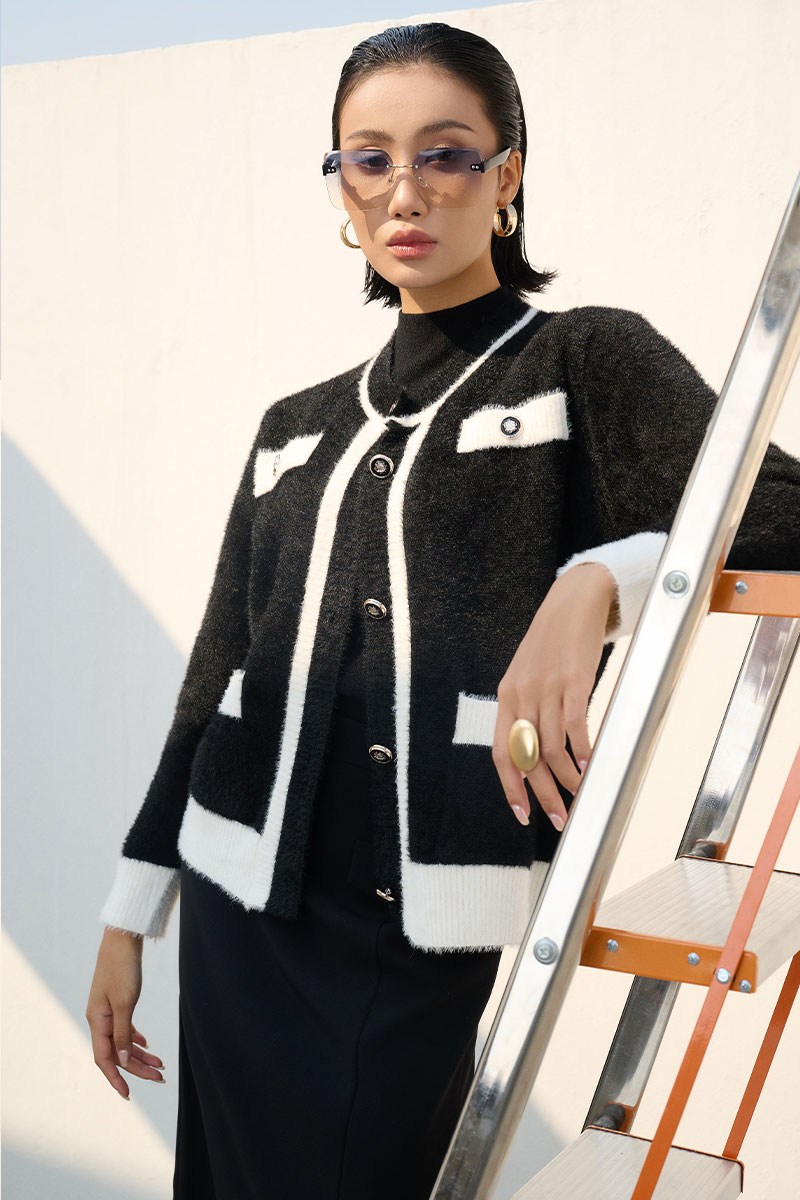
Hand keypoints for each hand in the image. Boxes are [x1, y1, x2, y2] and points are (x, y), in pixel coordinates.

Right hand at [86, 926, 164, 1099]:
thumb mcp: (125, 1002)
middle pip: (116, 1053)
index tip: (128, 1095)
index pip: (104, 1059)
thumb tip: (121, 1060)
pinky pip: (124, 1028)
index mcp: (97, 1021)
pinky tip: (146, 1043)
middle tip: (160, 1078)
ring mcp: (106, 1011)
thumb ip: (122, 1033)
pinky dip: (135, 1038)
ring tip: (160, 1064)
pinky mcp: (115, 1002)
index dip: (115, 1079)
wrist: (122, 940)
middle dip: (137, 1067)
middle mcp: (99, 1019)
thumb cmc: (122, 968)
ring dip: (139, 1054)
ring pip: (122, 1041)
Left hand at [492, 562, 616, 829]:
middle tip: (560, 819)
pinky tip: (589, 766)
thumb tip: (537, 753)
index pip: (502, 753)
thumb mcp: (528, 675)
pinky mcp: (574, 680)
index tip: (523, 814)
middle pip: (529, 758)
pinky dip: (582, 751)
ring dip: (567, 779)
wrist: (573, 600)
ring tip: (581, 795)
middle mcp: (522, 695)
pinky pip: (575, 726)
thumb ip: (528, 709)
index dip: (511, 788)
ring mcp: (547, 687)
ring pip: (553, 748)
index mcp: (506, 697)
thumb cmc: (553, 642)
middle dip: (544, 795)